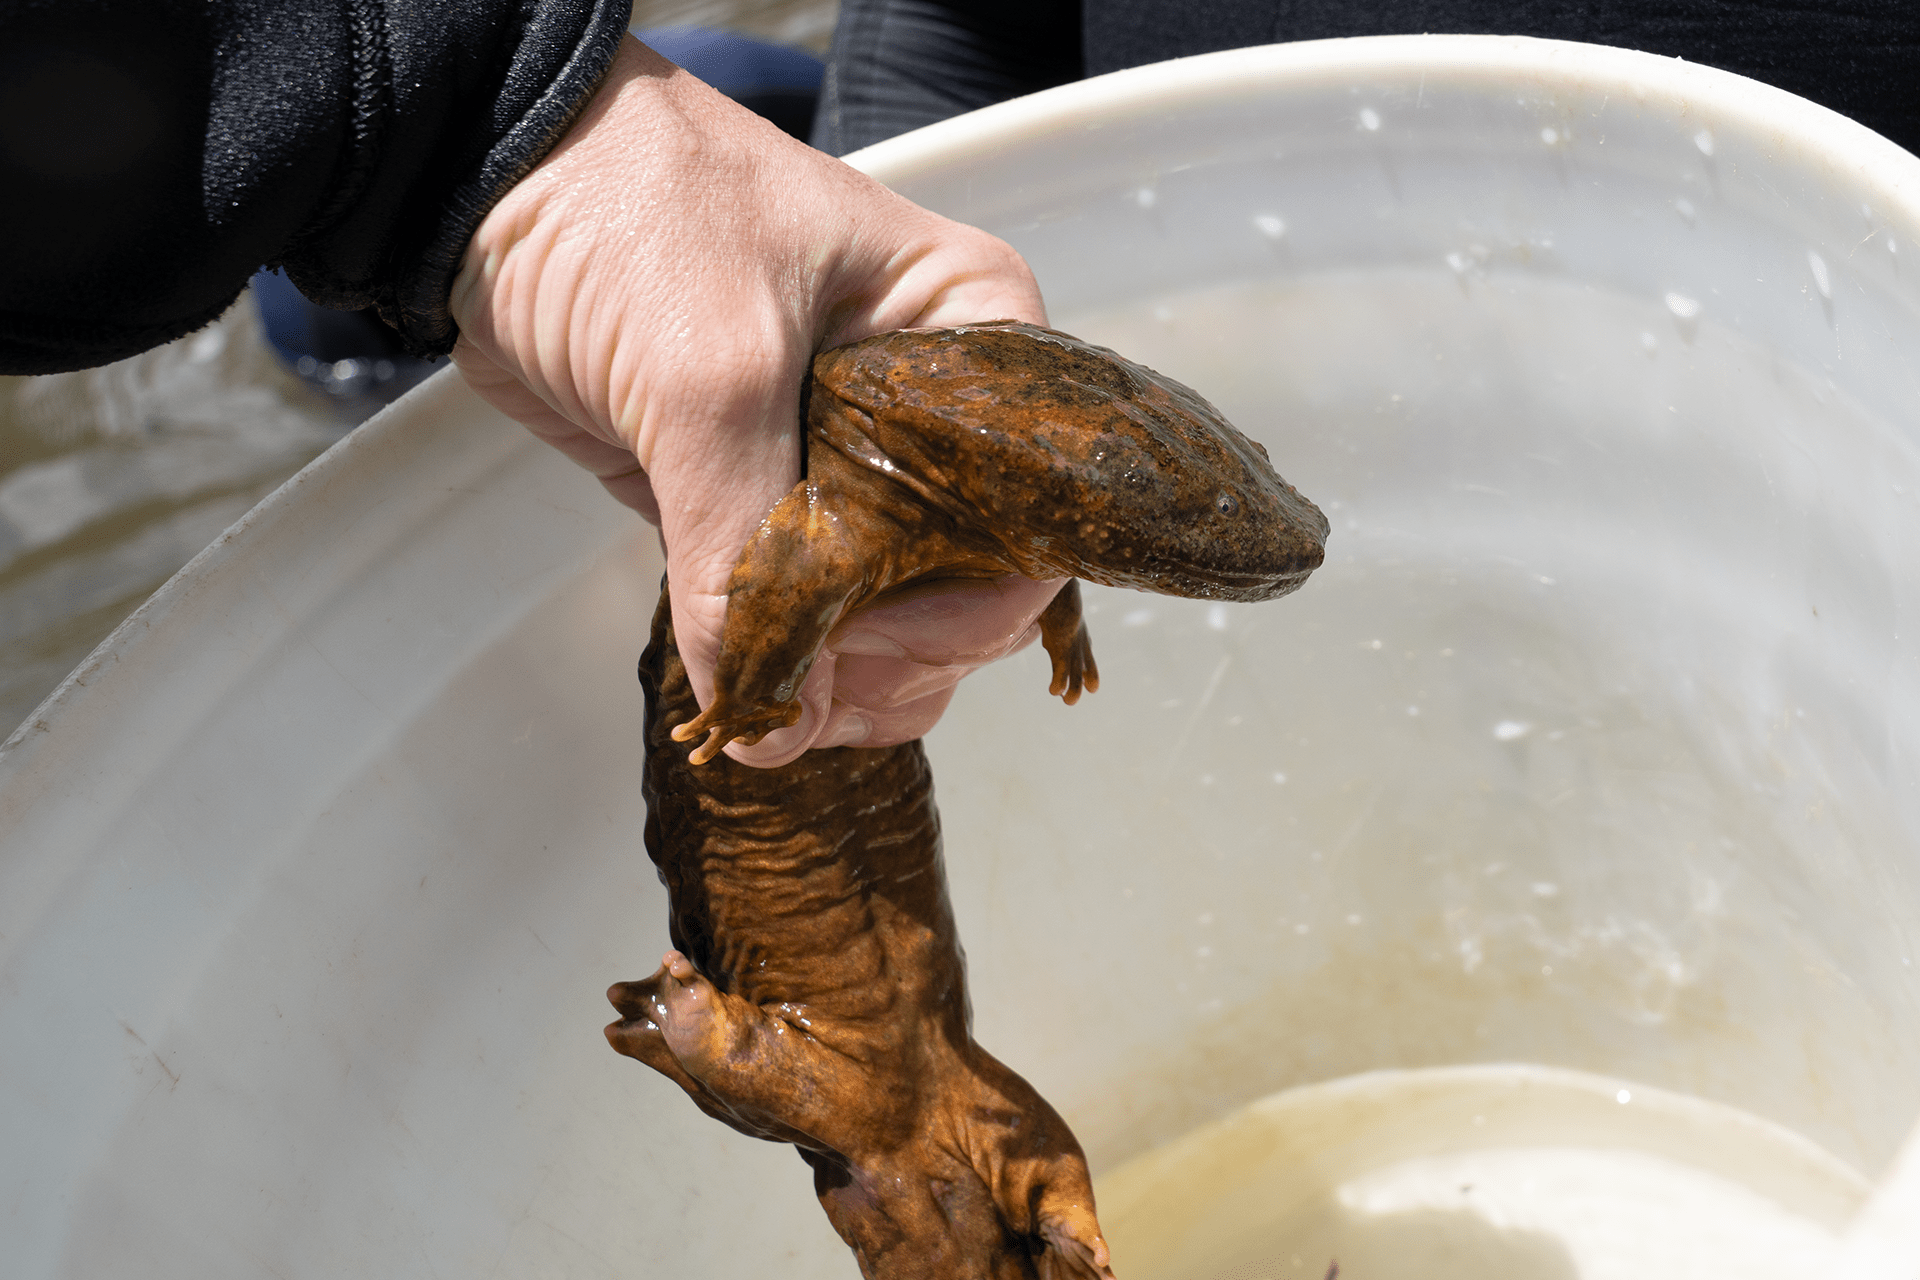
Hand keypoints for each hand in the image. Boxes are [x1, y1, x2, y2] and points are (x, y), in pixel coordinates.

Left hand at [449, 35, 1054, 765]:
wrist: (490, 179)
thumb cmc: (628, 214)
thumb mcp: (708, 373)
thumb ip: (746, 548)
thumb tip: (763, 715)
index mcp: (969, 336)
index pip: (1026, 512)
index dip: (964, 605)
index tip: (864, 647)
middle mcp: (933, 402)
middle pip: (968, 578)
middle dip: (897, 656)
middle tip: (806, 695)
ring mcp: (851, 454)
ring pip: (889, 606)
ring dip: (840, 677)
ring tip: (770, 708)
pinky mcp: (765, 488)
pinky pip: (804, 603)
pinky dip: (783, 658)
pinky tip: (748, 696)